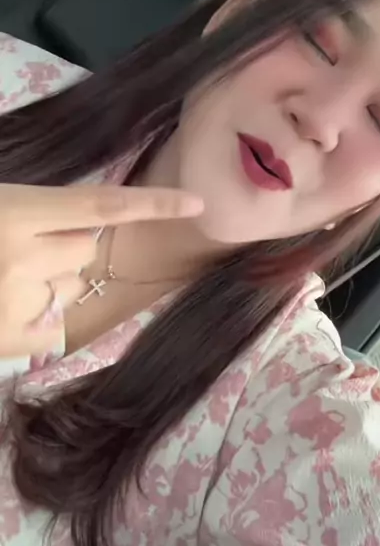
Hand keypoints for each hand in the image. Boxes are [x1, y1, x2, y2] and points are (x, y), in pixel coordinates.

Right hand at [0, 184, 203, 358]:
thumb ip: (39, 210)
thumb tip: (86, 219)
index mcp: (15, 215)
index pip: (103, 206)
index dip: (153, 204)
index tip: (195, 202)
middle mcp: (24, 261)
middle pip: (86, 248)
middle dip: (67, 245)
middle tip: (23, 244)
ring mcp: (18, 306)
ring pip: (73, 287)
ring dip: (53, 281)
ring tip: (7, 276)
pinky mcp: (10, 342)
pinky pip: (57, 327)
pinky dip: (42, 319)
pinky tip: (10, 306)